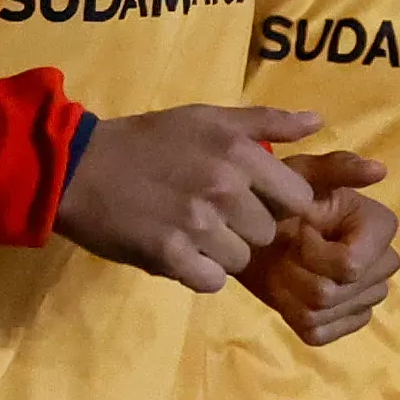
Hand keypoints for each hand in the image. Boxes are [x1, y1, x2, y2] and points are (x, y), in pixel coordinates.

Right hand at [54, 105, 322, 292]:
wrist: (80, 167)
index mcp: (240, 152)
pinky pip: (212, 281)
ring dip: (220, 253)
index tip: (251, 199)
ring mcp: (198, 224)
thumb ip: (268, 121)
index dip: (277, 204)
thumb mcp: (208, 118)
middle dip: (245, 228)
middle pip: (268, 233)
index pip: (297, 199)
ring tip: (190, 231)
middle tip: (210, 213)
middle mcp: (225, 187)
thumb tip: (319, 122)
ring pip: (242, 260)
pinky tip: (178, 251)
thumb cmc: (149, 140)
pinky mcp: (171, 255)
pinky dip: (197, 272)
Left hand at [239, 170, 399, 347]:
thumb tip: (379, 170)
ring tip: (283, 265)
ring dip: (287, 291)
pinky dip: (292, 313)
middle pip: (330, 294)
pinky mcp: (347, 322)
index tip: (300, 229)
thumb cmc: (281, 197)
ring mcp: (368, 298)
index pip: (349, 266)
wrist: (259, 231)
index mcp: (382, 228)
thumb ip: (336, 168)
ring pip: (319, 314)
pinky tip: (289, 289)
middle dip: (295, 271)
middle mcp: (384, 265)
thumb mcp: (300, 174)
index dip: (312, 253)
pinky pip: (316, 333)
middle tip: (286, 248)